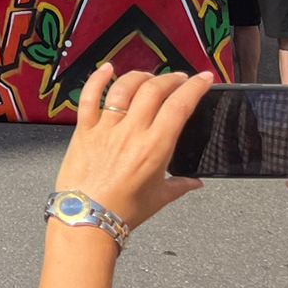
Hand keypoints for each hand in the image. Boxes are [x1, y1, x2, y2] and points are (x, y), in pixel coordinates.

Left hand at [53, 63, 212, 231]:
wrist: (86, 218)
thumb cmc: (122, 211)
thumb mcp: (158, 199)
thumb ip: (180, 186)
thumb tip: (195, 183)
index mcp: (155, 148)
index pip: (179, 107)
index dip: (194, 88)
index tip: (203, 78)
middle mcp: (131, 132)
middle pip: (154, 91)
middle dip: (171, 79)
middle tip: (179, 79)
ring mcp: (106, 128)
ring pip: (124, 88)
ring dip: (140, 77)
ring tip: (150, 77)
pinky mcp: (84, 130)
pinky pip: (89, 97)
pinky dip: (97, 79)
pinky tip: (107, 69)